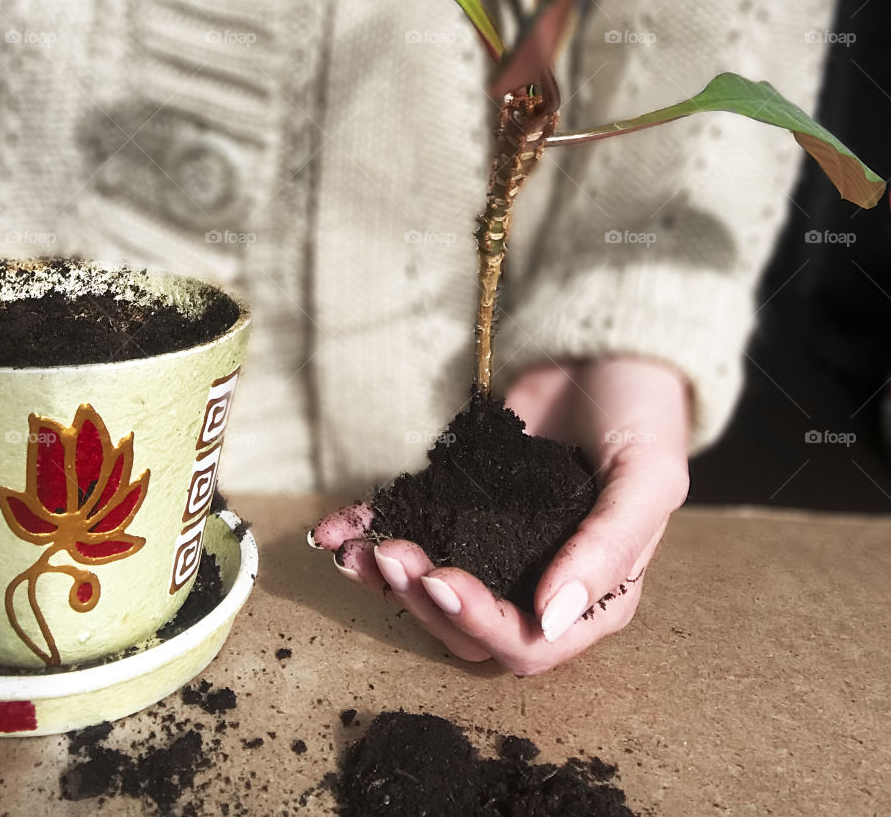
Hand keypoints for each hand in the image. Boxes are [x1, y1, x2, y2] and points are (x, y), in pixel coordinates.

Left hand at [310, 357, 690, 674]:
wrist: (605, 347)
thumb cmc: (643, 414)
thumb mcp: (648, 479)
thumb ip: (608, 549)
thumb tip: (551, 618)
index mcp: (596, 596)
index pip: (530, 643)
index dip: (481, 622)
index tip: (441, 578)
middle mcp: (541, 584)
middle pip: (469, 628)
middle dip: (423, 599)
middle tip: (390, 554)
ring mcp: (498, 547)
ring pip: (433, 592)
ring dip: (390, 580)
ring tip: (355, 550)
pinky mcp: (465, 506)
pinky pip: (417, 531)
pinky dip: (376, 531)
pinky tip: (342, 527)